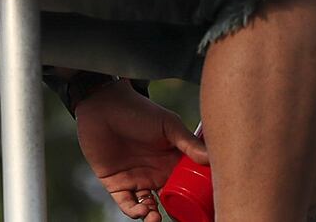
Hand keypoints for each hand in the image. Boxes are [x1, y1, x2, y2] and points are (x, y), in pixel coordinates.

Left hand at [72, 82, 207, 220]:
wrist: (104, 105)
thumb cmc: (138, 110)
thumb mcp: (168, 125)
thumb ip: (188, 143)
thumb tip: (211, 159)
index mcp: (171, 161)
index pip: (186, 185)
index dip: (193, 198)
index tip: (201, 206)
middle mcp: (156, 173)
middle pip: (169, 201)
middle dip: (174, 212)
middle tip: (178, 217)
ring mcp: (136, 179)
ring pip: (149, 207)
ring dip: (153, 217)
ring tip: (155, 217)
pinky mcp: (117, 184)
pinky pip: (127, 205)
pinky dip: (135, 212)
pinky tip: (142, 210)